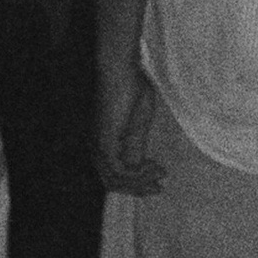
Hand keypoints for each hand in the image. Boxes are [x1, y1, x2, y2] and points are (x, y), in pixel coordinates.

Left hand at [92, 65, 162, 196]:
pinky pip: (119, 170)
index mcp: (103, 142)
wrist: (120, 69)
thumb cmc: (131, 86)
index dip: (135, 182)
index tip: (158, 179)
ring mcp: (99, 145)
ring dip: (141, 181)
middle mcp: (96, 147)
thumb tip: (138, 165)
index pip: (114, 174)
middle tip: (159, 188)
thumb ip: (136, 142)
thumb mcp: (139, 120)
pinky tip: (154, 166)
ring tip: (160, 174)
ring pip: (116, 179)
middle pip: (112, 181)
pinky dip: (138, 174)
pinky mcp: (105, 142)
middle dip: (137, 188)